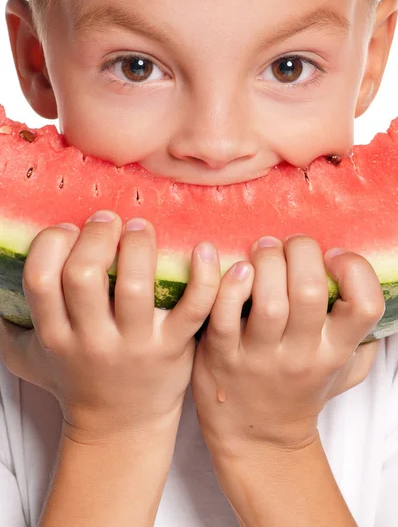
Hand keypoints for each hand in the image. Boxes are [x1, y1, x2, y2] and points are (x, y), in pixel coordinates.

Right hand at [0, 211, 219, 441]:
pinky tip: (201, 249)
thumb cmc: (75, 382)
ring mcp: (135, 343)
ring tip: (140, 228)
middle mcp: (92, 339)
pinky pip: (193, 307)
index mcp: (55, 335)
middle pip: (84, 274)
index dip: (53, 243)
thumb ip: (9, 329)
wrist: (120, 426)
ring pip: (134, 284)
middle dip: (97, 235)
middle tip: (110, 221)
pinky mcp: (173, 347)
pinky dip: (202, 276)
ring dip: (139, 246)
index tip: (69, 230)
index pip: (41, 278)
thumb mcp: (31, 361)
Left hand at [192, 235, 383, 452]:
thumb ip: (361, 337)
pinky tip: (237, 270)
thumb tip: (374, 291)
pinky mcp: (222, 356)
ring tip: (263, 249)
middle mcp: (301, 355)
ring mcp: (260, 357)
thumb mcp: (343, 370)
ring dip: (266, 262)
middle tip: (289, 245)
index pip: (364, 306)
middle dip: (301, 252)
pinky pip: (225, 315)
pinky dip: (230, 287)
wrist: (257, 436)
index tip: (333, 256)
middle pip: (310, 292)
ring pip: (270, 301)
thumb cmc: (300, 389)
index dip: (354, 269)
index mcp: (335, 351)